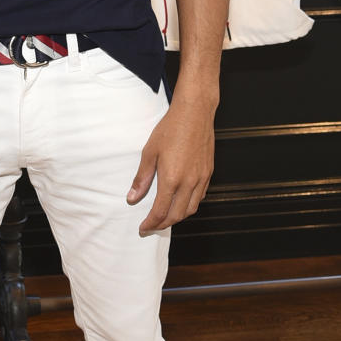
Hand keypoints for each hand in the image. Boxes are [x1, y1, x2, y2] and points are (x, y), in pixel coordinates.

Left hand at [126, 93, 215, 234]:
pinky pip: (200, 196)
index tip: (143, 228)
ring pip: (191, 209)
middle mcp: (189, 182)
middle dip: (163, 224)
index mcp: (172, 179)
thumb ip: (142, 178)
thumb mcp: (149, 152)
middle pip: (177, 215)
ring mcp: (201, 178)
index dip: (150, 223)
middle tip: (151, 226)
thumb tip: (132, 198)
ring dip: (177, 217)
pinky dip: (189, 205)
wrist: (195, 113)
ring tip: (165, 217)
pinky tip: (181, 201)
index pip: (161, 211)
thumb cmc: (171, 128)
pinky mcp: (208, 172)